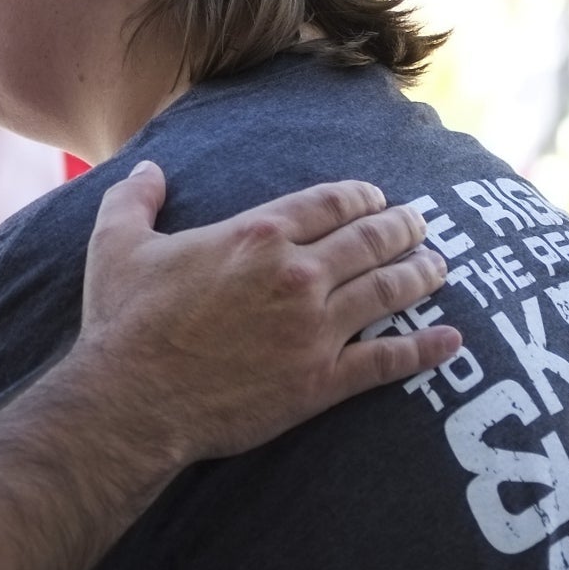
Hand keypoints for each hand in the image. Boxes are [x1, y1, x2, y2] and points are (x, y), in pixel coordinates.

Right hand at [66, 162, 458, 467]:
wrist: (133, 398)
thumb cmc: (124, 319)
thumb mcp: (116, 243)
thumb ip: (134, 198)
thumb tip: (148, 171)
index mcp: (255, 236)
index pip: (329, 203)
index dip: (361, 196)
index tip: (377, 197)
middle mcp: (296, 275)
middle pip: (370, 240)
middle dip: (402, 227)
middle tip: (422, 224)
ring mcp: (316, 329)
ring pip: (388, 291)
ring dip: (421, 275)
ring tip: (440, 267)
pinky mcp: (321, 380)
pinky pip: (388, 361)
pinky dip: (426, 350)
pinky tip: (451, 341)